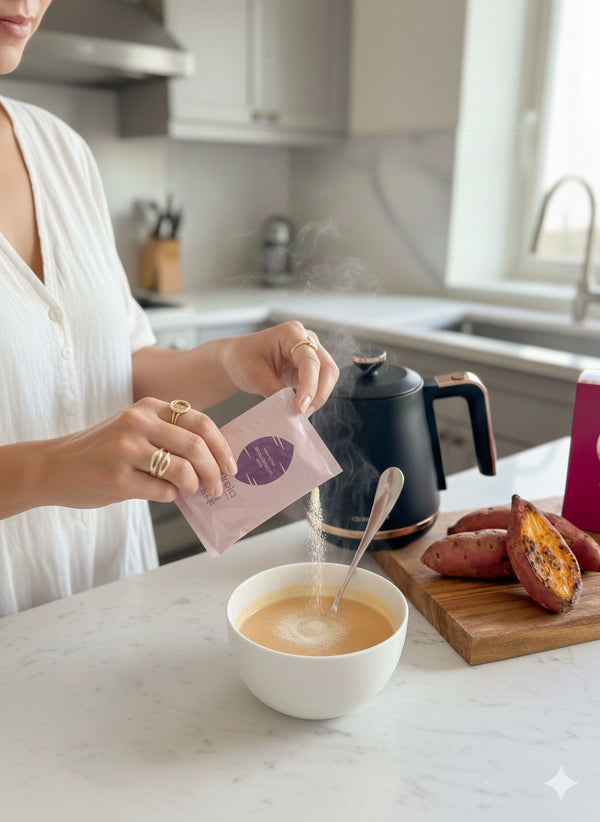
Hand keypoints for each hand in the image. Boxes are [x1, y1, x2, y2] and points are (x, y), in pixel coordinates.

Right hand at [39, 397, 236, 509]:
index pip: (199, 422)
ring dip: (196, 486)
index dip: (222, 446)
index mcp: (147, 407)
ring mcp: (127, 450)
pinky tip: (164, 494)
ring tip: (194, 492)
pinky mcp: (118, 479)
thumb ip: (168, 434)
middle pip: (196, 446)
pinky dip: (171, 496)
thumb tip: (213, 459)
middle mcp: (137, 423)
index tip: (230, 465)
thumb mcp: (133, 428)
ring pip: (183, 470)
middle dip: (215, 470)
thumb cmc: (101, 450)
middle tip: (219, 486)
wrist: (54, 467)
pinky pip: (163, 491)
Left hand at [218, 321, 338, 414]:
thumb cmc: (242, 359)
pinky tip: (300, 407)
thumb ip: (276, 391)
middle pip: (327, 368)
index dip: (309, 385)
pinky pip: (321, 383)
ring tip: (300, 412)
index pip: (309, 360)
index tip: (300, 407)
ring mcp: (311, 352)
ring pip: (328, 377)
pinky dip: (314, 397)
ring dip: (318, 397)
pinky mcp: (310, 367)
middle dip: (319, 393)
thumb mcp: (254, 376)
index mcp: (291, 333)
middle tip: (302, 413)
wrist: (237, 358)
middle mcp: (306, 339)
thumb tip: (293, 410)